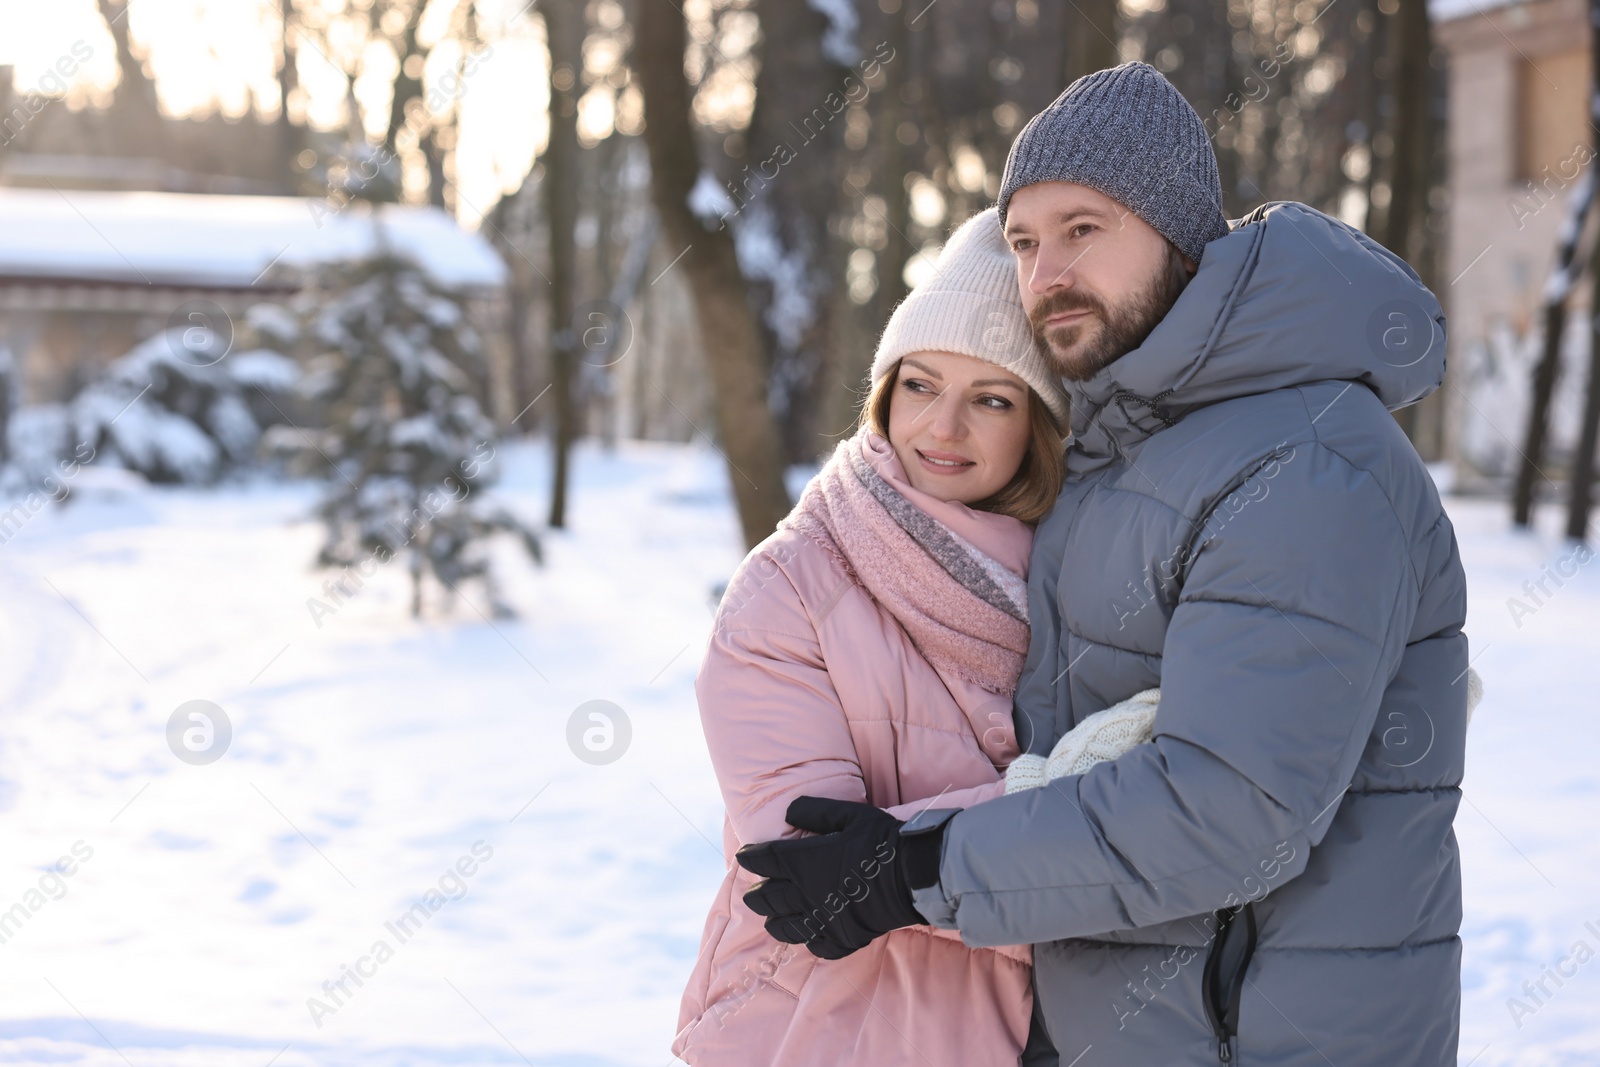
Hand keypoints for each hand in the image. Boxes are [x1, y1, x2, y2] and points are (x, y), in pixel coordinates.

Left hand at [734, 796, 932, 958]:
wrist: (914, 877)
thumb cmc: (882, 842)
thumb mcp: (850, 815)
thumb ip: (816, 812)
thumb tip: (788, 811)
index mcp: (805, 863)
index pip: (767, 861)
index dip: (752, 858)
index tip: (745, 858)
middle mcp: (808, 895)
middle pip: (770, 898)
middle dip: (757, 895)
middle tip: (752, 893)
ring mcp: (824, 920)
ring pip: (787, 928)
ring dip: (775, 922)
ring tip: (770, 920)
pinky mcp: (843, 938)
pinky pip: (817, 946)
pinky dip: (808, 941)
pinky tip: (808, 937)